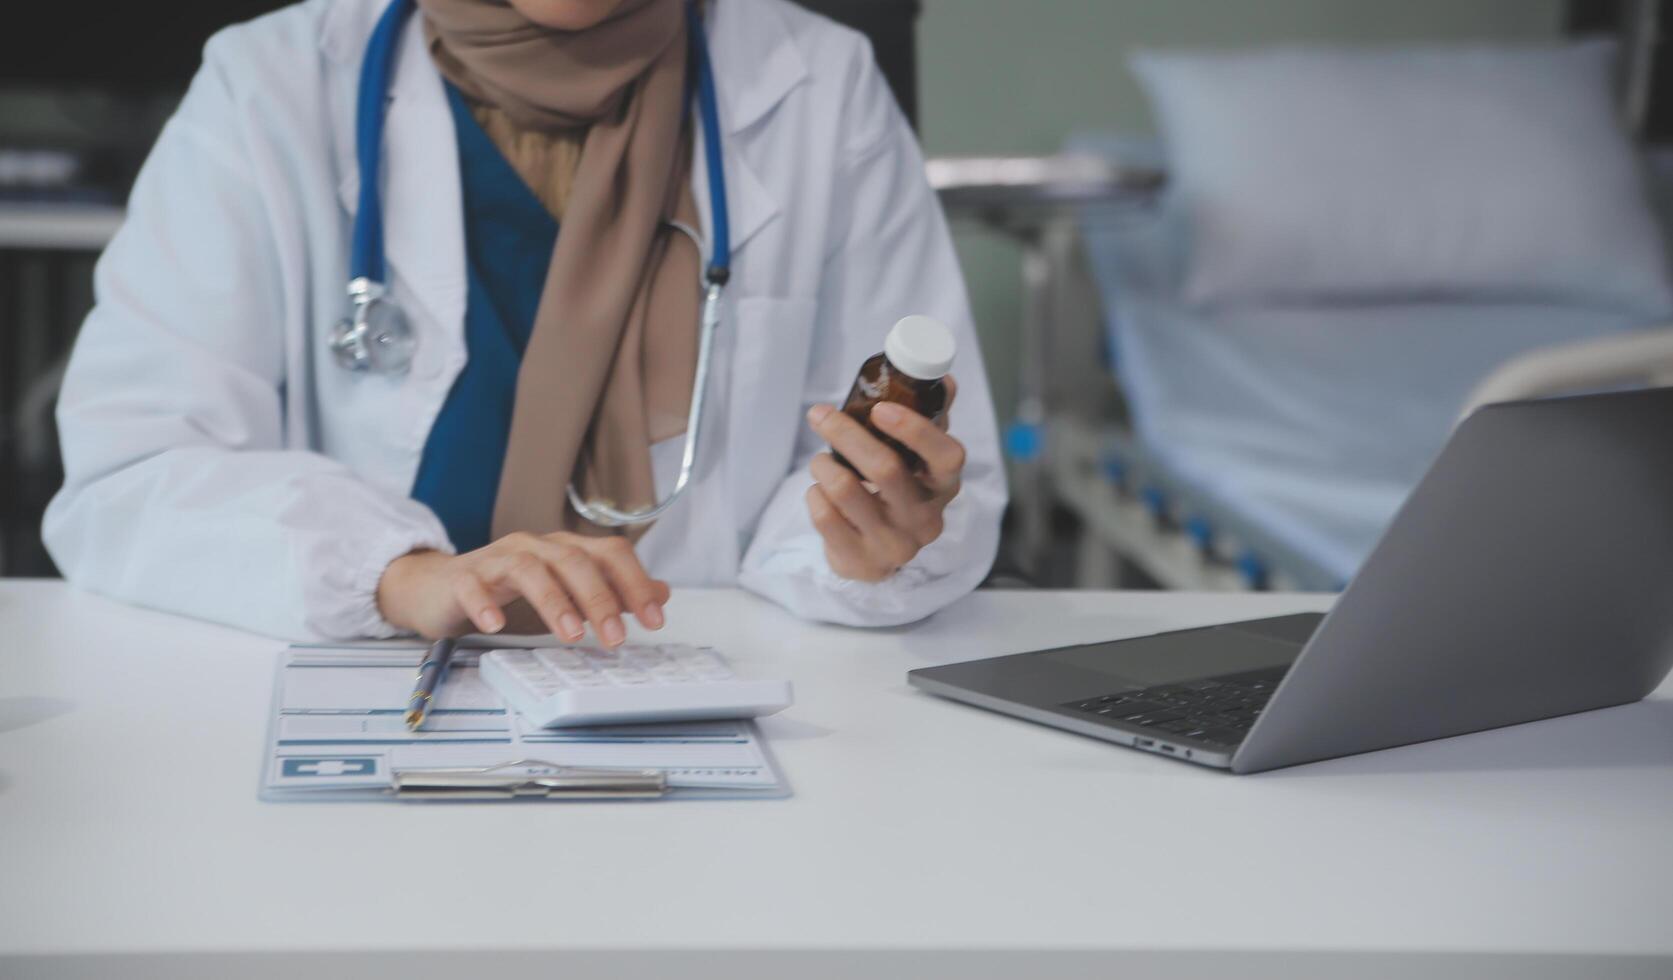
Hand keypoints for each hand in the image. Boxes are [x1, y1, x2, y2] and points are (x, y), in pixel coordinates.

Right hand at [376, 532, 670, 644]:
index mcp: (563, 550)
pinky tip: (496, 627)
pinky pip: (472, 585)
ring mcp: (496, 560)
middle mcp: (534, 547)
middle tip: (616, 638)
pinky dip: (485, 604)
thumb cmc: (507, 591)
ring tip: (571, 635)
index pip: (608, 554)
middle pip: (573, 560)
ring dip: (554, 601)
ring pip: (529, 568)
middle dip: (600, 598)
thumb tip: (661, 593)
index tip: (655, 620)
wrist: (438, 588)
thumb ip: (613, 592)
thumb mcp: (566, 592)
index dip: (635, 583)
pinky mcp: (462, 578)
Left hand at [804, 376, 964, 582]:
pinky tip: (819, 492)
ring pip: (845, 490)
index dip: (915, 430)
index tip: (880, 408)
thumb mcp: (920, 463)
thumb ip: (931, 420)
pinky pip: (824, 517)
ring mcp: (893, 544)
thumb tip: (944, 378)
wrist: (877, 556)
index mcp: (944, 487)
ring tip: (820, 460)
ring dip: (823, 465)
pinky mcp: (860, 560)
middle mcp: (925, 519)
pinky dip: (814, 495)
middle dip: (845, 434)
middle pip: (885, 469)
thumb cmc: (899, 495)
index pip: (946, 457)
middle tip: (820, 414)